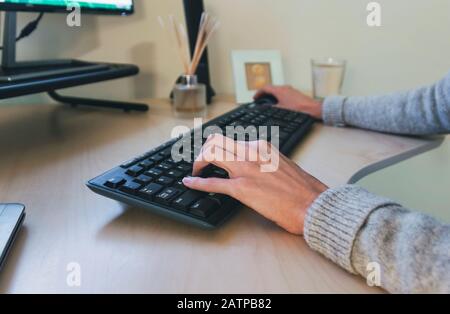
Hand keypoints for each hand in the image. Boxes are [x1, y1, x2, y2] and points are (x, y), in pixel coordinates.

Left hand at [182, 134, 327, 234]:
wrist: (312, 204)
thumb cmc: (302, 189)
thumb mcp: (282, 164)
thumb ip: (264, 160)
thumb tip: (252, 165)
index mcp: (262, 146)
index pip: (231, 139)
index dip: (217, 146)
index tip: (212, 153)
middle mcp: (252, 152)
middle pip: (216, 142)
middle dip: (204, 151)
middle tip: (201, 163)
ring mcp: (246, 169)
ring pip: (211, 155)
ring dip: (198, 162)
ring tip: (196, 171)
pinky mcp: (242, 188)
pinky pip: (212, 182)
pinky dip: (197, 182)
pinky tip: (189, 183)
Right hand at [254, 85, 322, 119]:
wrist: (312, 109)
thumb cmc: (298, 109)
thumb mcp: (281, 109)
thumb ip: (271, 108)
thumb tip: (265, 108)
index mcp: (280, 90)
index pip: (265, 88)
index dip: (258, 93)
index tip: (255, 98)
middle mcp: (285, 88)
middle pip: (271, 88)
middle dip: (264, 94)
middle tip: (260, 100)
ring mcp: (291, 90)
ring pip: (277, 90)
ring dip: (271, 95)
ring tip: (268, 103)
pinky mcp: (295, 93)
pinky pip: (283, 93)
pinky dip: (278, 96)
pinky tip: (278, 104)